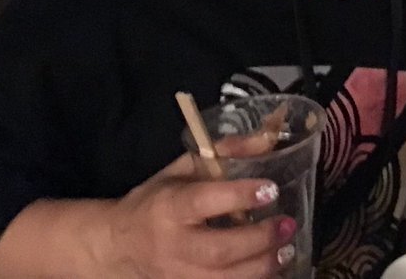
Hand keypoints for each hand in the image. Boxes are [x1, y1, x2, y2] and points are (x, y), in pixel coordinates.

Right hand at [97, 153, 296, 277]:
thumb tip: (267, 140)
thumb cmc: (156, 201)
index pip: (204, 201)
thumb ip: (225, 153)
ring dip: (260, 268)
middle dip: (258, 240)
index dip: (239, 196)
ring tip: (287, 251)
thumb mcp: (182, 168)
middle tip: (287, 225)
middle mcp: (172, 245)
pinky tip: (273, 272)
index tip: (271, 189)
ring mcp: (176, 275)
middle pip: (218, 250)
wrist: (118, 245)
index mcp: (169, 207)